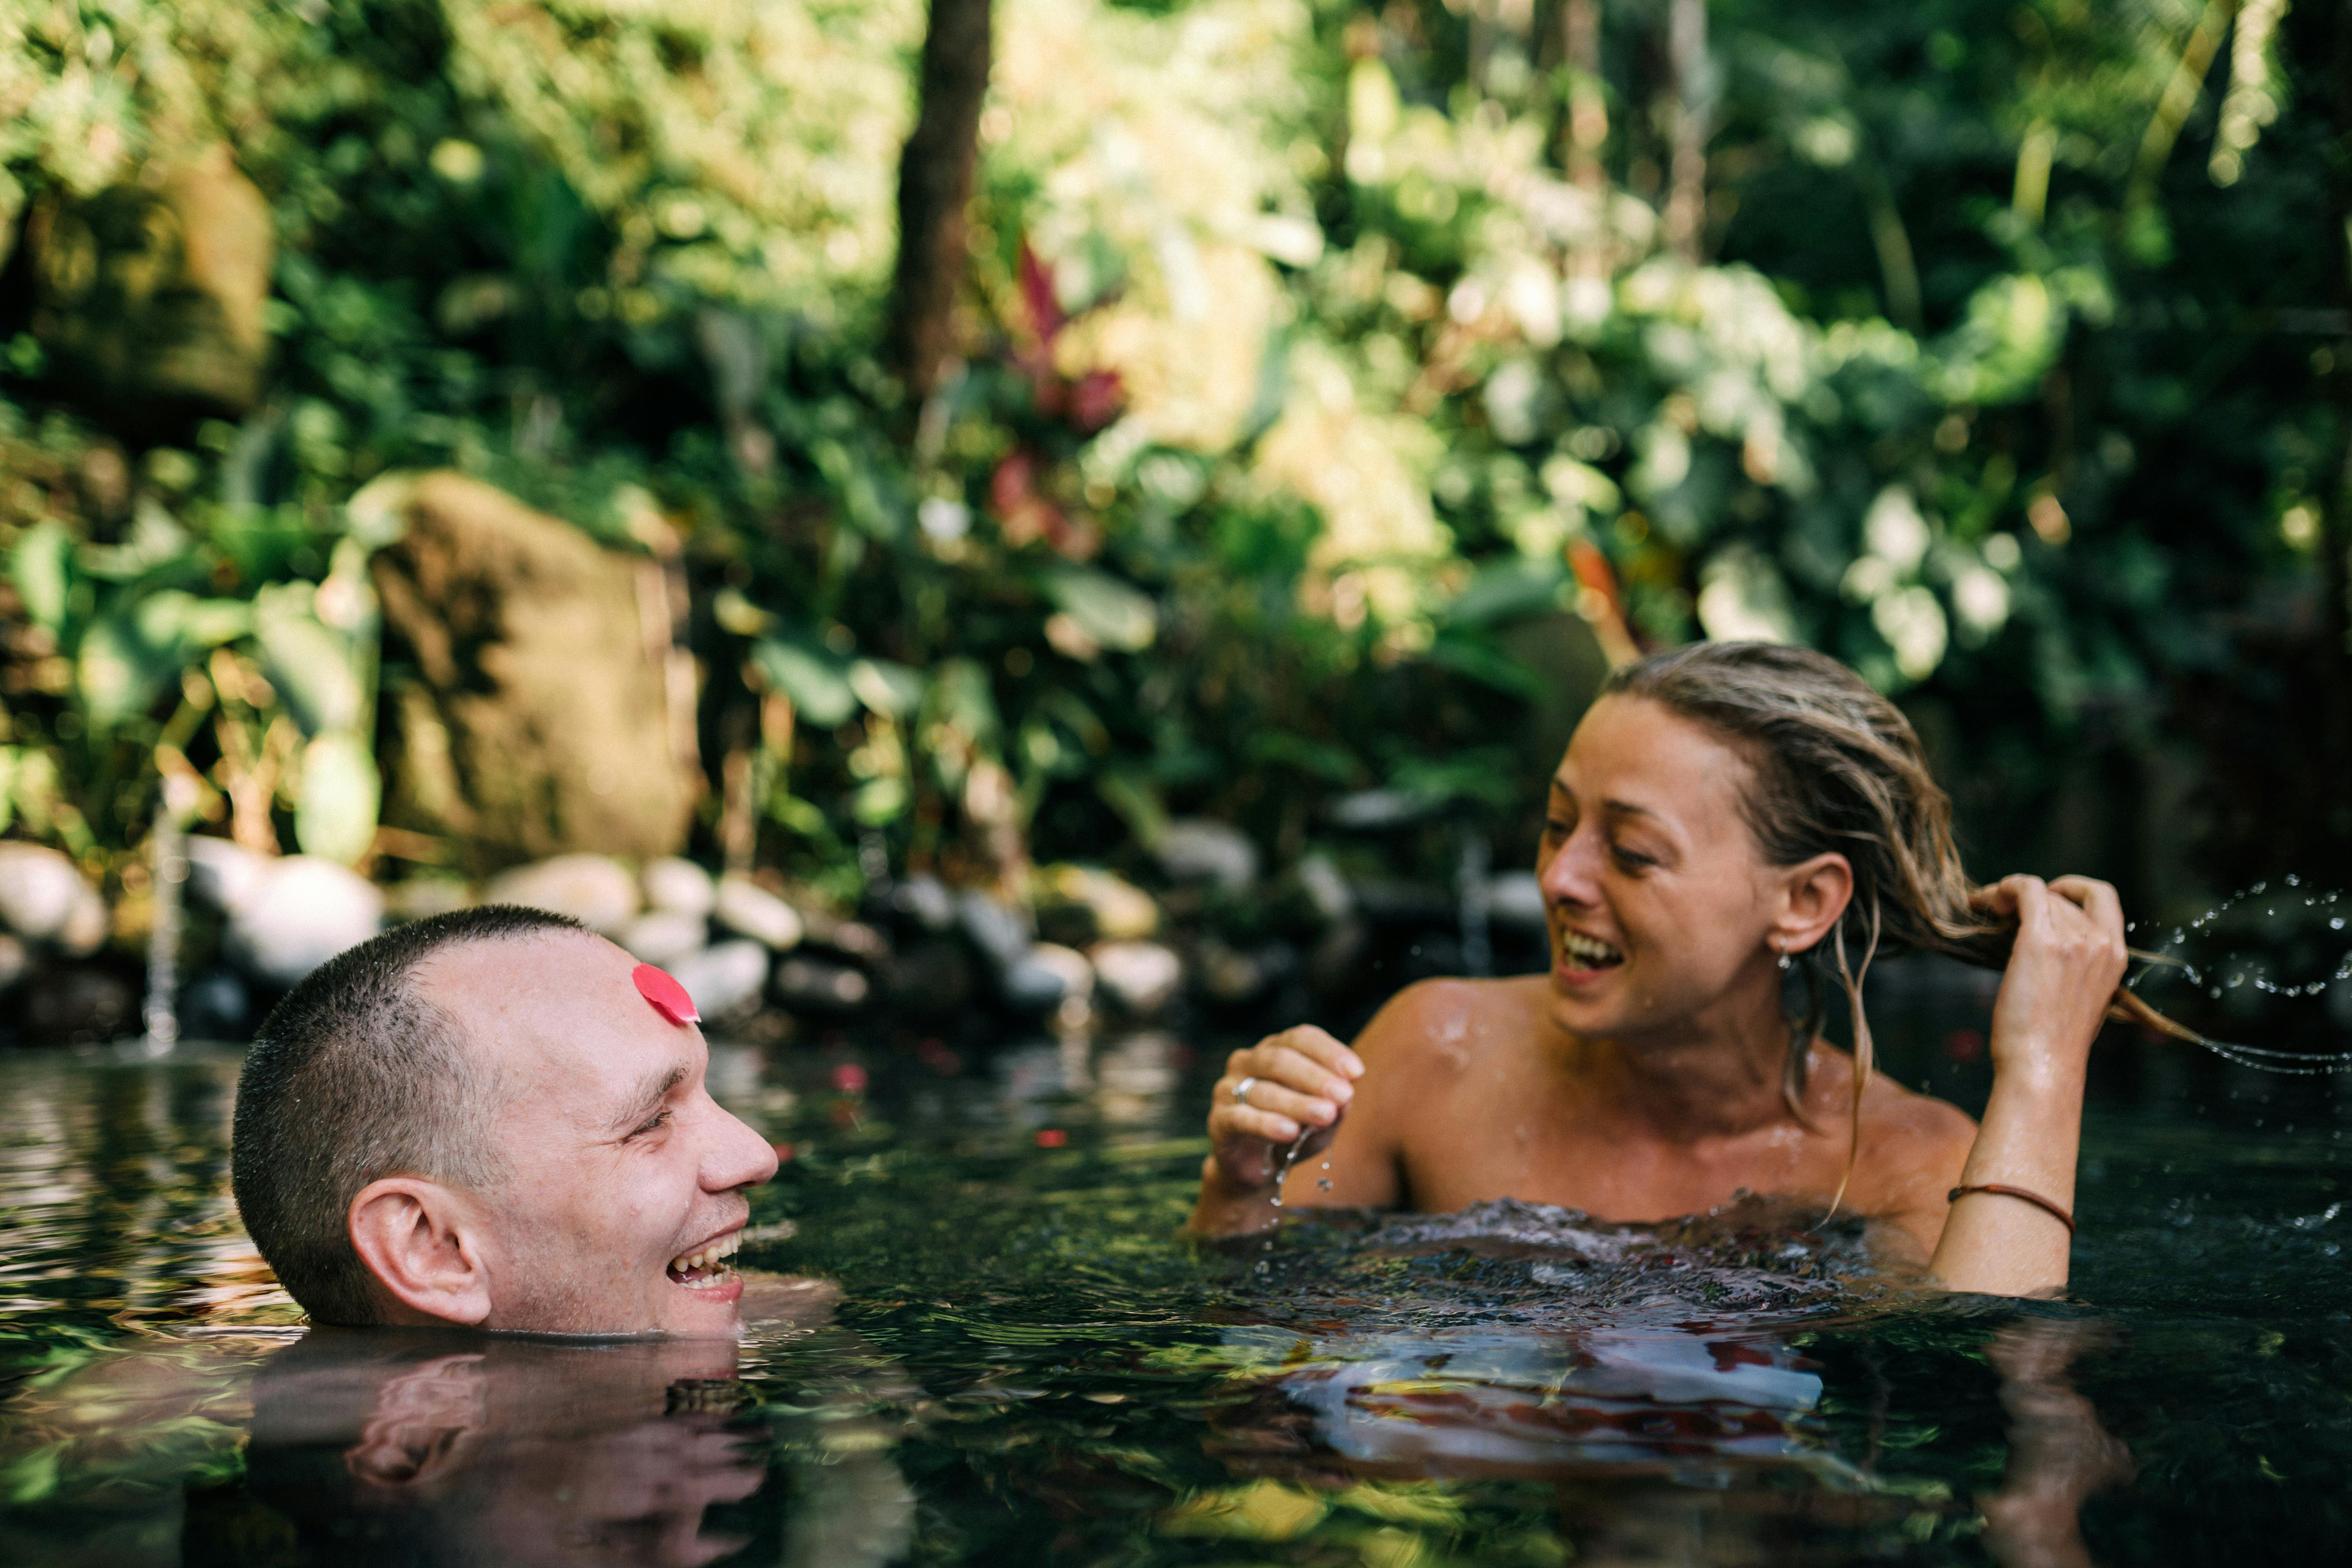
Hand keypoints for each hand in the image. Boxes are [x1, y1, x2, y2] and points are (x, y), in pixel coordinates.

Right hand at [1206, 1025, 1363, 1192]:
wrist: (1259, 1168)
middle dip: (1314, 1077)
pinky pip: (1240, 1118)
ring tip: (1325, 1115)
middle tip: (1343, 1095)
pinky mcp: (1218, 1120)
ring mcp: (1229, 1089)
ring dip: (1297, 1102)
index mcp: (1276, 1049)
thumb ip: (1335, 1107)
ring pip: (1263, 1090)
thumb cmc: (1295, 1133)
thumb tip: (1346, 1097)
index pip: (1301, 1038)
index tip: (1356, 1073)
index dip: (1329, 1052)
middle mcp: (1249, 1062)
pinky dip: (1266, 1123)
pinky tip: (1289, 1131)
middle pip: (1280, 1060)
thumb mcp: (1323, 1121)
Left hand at [1975, 874, 2127, 1083]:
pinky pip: (2025, 889)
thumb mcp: (2083, 1000)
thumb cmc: (2052, 1043)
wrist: (2042, 1066)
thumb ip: (2078, 969)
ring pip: (2040, 894)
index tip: (2046, 898)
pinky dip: (2003, 886)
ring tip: (1985, 907)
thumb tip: (2049, 951)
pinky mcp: (2041, 942)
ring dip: (2008, 894)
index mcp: (2116, 957)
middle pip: (2062, 898)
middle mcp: (2101, 944)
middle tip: (2002, 911)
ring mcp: (2074, 941)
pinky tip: (1982, 901)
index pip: (2104, 898)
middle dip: (2031, 900)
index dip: (2073, 888)